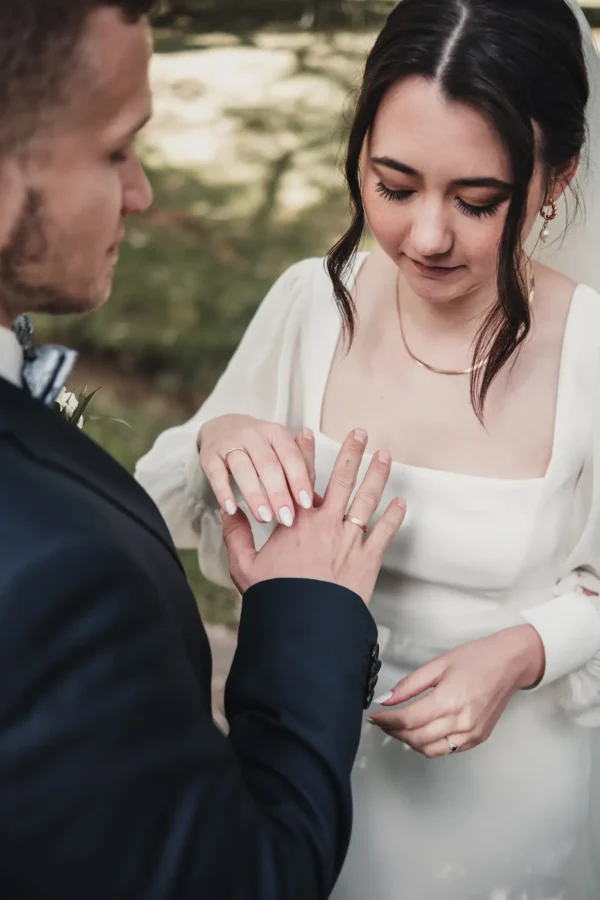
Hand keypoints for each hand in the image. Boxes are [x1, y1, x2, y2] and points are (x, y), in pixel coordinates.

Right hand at [198, 415, 315, 527]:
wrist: (221, 428)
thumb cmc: (259, 448)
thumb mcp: (281, 451)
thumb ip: (300, 468)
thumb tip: (316, 496)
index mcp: (276, 432)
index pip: (291, 456)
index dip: (299, 480)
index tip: (306, 504)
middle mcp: (253, 434)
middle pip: (268, 464)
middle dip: (278, 493)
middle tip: (286, 519)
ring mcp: (229, 442)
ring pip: (243, 469)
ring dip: (254, 495)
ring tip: (264, 518)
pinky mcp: (208, 454)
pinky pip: (216, 474)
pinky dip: (223, 492)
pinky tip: (231, 510)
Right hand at [221, 429, 405, 602]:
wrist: (302, 626)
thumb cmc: (273, 597)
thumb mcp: (243, 565)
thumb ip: (235, 535)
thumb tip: (227, 510)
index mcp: (295, 521)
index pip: (300, 478)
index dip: (304, 452)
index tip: (308, 431)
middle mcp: (325, 524)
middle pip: (342, 480)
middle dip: (352, 452)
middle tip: (361, 431)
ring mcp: (349, 540)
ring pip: (367, 499)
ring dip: (377, 475)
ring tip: (385, 454)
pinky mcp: (367, 559)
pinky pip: (384, 532)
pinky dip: (394, 516)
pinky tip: (401, 502)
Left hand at [369, 625, 545, 756]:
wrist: (509, 663)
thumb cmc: (476, 658)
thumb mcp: (437, 665)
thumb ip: (409, 685)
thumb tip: (387, 700)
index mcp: (448, 701)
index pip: (408, 720)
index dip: (386, 721)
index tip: (374, 717)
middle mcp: (460, 722)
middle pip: (416, 738)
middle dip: (395, 732)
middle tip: (384, 722)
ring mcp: (471, 734)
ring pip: (430, 750)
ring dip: (410, 742)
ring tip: (400, 729)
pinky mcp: (478, 738)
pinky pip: (447, 750)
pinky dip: (430, 745)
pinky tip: (422, 733)